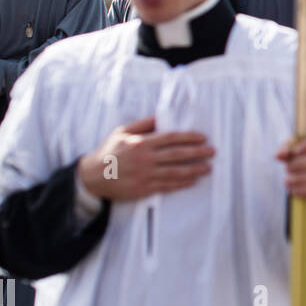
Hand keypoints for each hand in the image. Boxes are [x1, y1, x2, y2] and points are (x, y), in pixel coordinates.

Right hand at [77, 116, 213, 200]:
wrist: (93, 176)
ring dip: (194, 170)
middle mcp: (145, 159)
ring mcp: (145, 175)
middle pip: (177, 155)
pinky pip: (167, 186)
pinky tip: (193, 181)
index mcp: (140, 143)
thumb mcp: (122, 132)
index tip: (203, 137)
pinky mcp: (144, 189)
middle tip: (212, 152)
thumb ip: (143, 124)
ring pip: (175, 172)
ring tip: (208, 168)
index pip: (170, 138)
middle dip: (197, 153)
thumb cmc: (110, 151)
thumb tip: (161, 116)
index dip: (189, 137)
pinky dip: (182, 184)